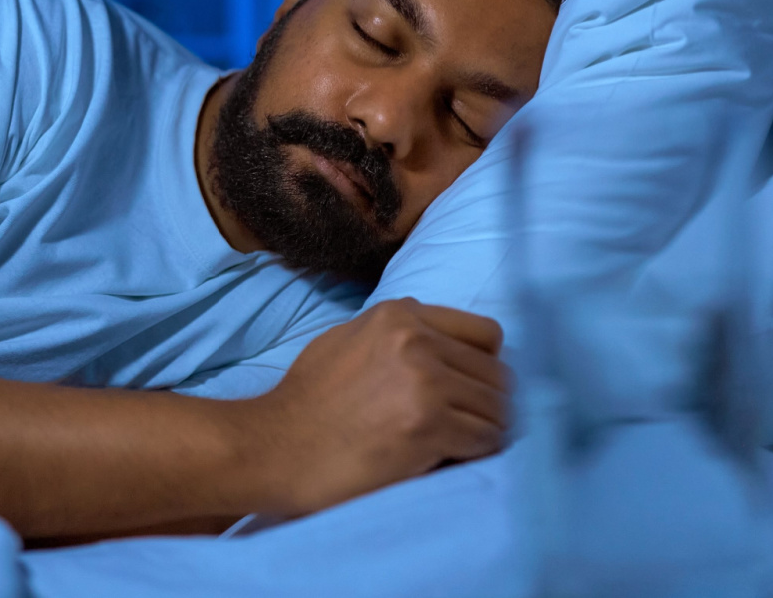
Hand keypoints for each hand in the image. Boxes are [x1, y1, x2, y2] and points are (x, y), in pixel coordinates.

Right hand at [239, 297, 510, 516]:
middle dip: (486, 402)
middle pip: (497, 373)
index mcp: (398, 314)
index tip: (467, 389)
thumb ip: (395, 334)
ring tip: (455, 443)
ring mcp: (425, 383)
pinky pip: (484, 439)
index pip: (485, 333)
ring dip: (483, 429)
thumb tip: (441, 344)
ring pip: (497, 407)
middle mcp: (416, 340)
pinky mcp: (428, 426)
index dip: (482, 366)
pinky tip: (447, 457)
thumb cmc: (306, 401)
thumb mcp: (347, 340)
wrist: (275, 447)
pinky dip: (474, 452)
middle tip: (465, 424)